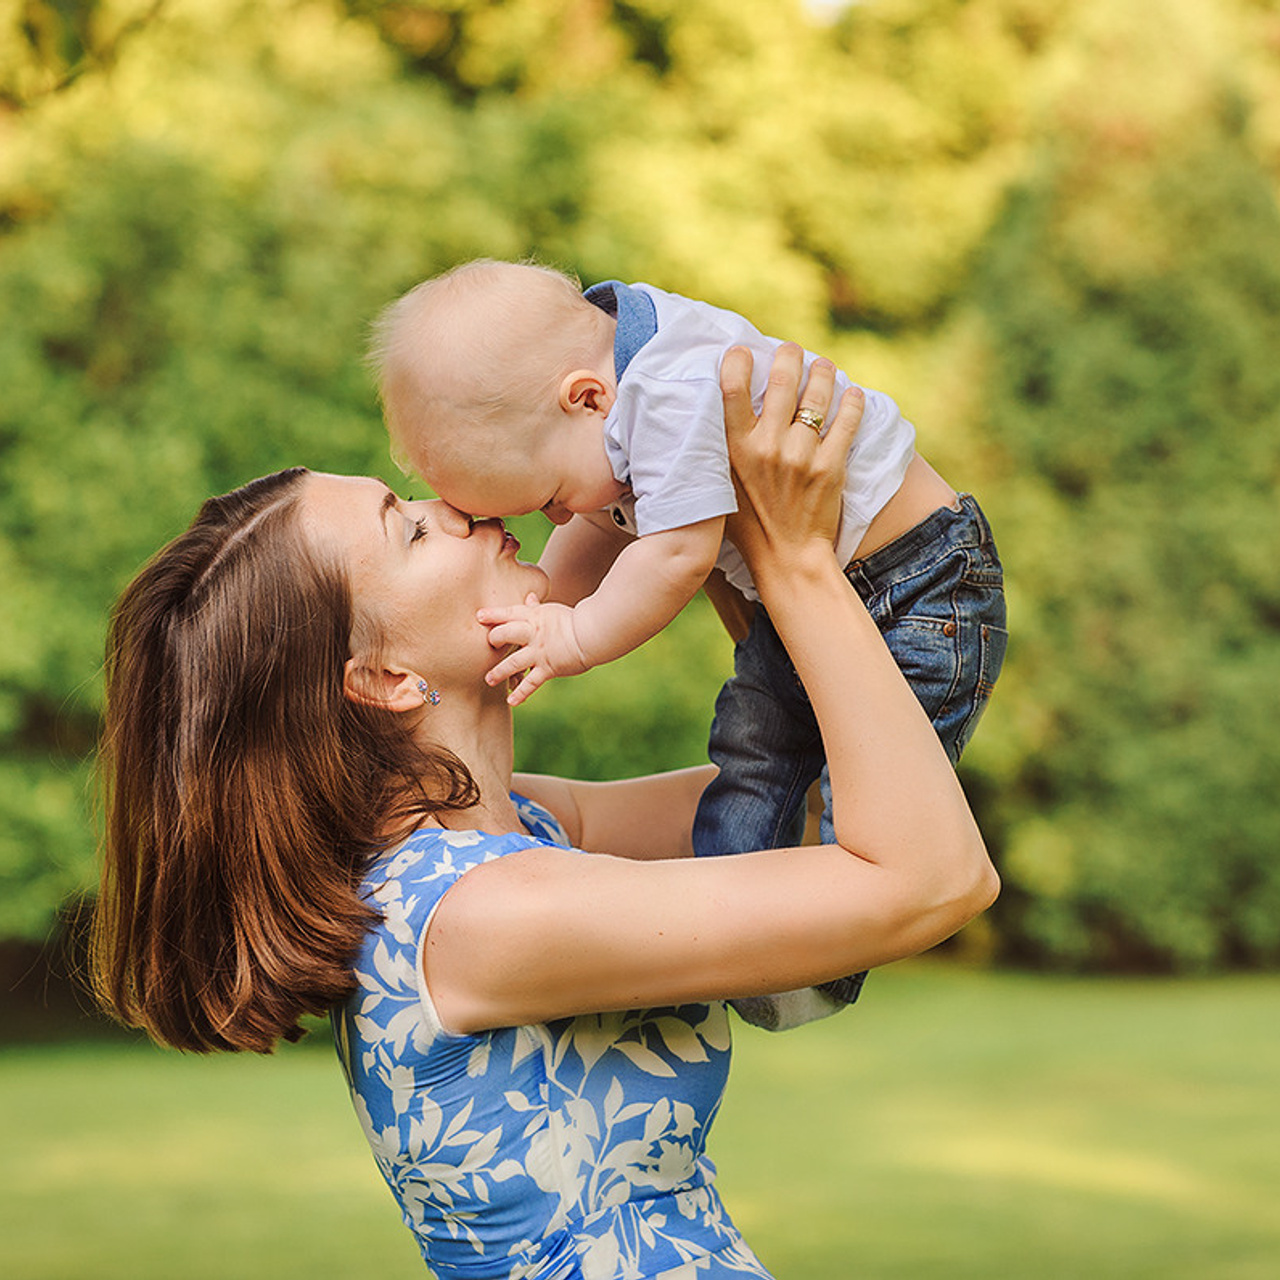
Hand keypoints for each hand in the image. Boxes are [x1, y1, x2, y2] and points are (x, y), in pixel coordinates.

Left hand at [477, 593, 591, 705]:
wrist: (594, 634)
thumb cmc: (575, 621)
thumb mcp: (553, 611)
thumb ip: (536, 608)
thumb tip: (529, 597)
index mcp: (534, 617)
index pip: (509, 613)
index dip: (493, 615)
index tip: (478, 616)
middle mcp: (533, 634)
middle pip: (506, 634)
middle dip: (494, 640)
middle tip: (489, 645)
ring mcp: (539, 652)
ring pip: (513, 662)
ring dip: (499, 672)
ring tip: (489, 680)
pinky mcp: (549, 668)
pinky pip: (531, 683)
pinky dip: (521, 693)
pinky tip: (511, 701)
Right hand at [720, 343, 862, 576]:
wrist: (786, 557)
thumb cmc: (747, 522)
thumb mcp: (720, 483)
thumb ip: (720, 448)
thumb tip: (719, 406)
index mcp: (734, 449)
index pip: (731, 388)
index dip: (738, 360)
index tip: (744, 351)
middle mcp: (767, 447)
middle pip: (781, 381)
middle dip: (788, 356)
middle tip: (790, 350)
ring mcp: (801, 455)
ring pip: (817, 394)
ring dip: (822, 371)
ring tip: (822, 366)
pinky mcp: (832, 465)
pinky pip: (847, 420)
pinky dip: (851, 400)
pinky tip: (851, 392)